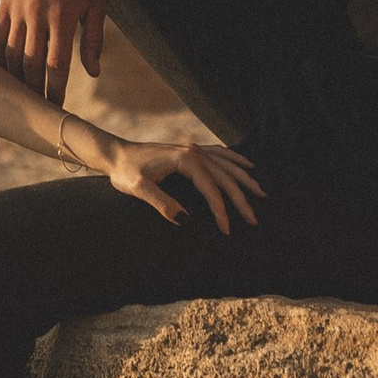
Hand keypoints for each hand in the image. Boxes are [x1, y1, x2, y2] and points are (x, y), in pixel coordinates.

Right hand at [0, 0, 105, 99]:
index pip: (56, 65)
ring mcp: (17, 7)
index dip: (55, 91)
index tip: (56, 108)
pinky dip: (0, 57)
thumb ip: (94, 40)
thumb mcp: (97, 4)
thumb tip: (93, 73)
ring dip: (15, 78)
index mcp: (63, 16)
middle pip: (30, 65)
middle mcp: (37, 13)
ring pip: (10, 54)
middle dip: (33, 91)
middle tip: (37, 108)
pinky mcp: (4, 2)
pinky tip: (7, 70)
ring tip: (21, 94)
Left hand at [103, 135, 263, 234]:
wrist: (116, 154)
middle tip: (253, 220)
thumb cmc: (125, 172)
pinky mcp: (190, 149)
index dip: (221, 211)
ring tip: (261, 193)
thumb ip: (162, 203)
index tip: (227, 230)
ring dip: (244, 179)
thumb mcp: (139, 189)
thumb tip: (187, 221)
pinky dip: (235, 159)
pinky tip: (247, 164)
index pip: (211, 188)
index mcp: (185, 160)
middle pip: (224, 177)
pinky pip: (219, 154)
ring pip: (226, 164)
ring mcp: (193, 148)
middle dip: (241, 199)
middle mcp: (193, 151)